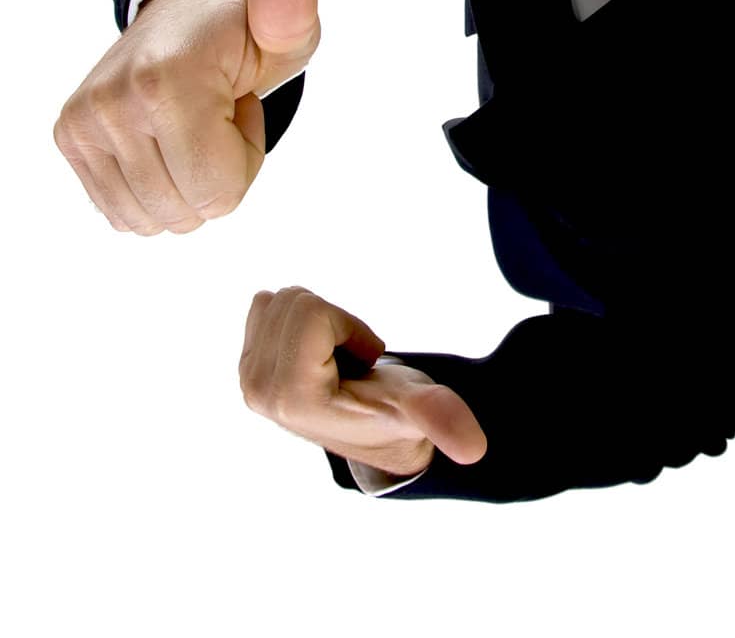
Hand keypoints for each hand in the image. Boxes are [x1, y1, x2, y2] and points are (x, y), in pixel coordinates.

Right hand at [53, 0, 320, 234]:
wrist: (188, 6)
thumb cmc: (248, 29)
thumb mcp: (286, 23)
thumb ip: (292, 1)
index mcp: (167, 79)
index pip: (219, 192)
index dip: (246, 159)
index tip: (240, 105)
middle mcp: (113, 101)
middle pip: (187, 211)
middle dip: (218, 174)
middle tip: (218, 113)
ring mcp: (84, 120)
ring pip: (153, 219)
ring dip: (186, 183)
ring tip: (194, 122)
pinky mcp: (70, 135)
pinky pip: (124, 211)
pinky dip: (155, 189)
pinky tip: (166, 137)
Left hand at [238, 286, 487, 475]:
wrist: (369, 428)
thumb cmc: (396, 411)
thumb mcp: (418, 409)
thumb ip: (440, 418)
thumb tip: (475, 450)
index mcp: (293, 397)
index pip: (309, 312)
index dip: (348, 326)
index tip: (363, 361)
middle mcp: (258, 392)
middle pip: (293, 300)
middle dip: (331, 318)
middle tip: (348, 358)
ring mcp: (247, 379)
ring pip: (281, 299)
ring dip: (316, 318)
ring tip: (333, 357)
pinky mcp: (245, 366)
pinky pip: (267, 304)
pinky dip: (295, 318)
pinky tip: (313, 352)